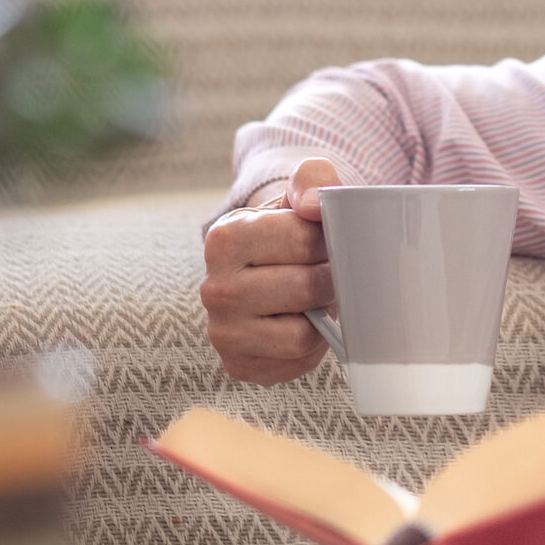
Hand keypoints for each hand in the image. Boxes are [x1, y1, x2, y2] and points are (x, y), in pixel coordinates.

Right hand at [201, 158, 339, 384]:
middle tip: (327, 271)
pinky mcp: (239, 365)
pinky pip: (297, 361)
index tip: (327, 240)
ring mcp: (222, 332)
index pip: (303, 239)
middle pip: (304, 287)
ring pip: (302, 333)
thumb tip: (314, 205)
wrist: (275, 269)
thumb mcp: (303, 192)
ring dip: (321, 315)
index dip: (330, 240)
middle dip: (329, 279)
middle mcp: (214, 288)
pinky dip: (312, 345)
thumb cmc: (294, 229)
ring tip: (313, 298)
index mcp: (225, 238)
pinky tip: (302, 323)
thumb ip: (314, 179)